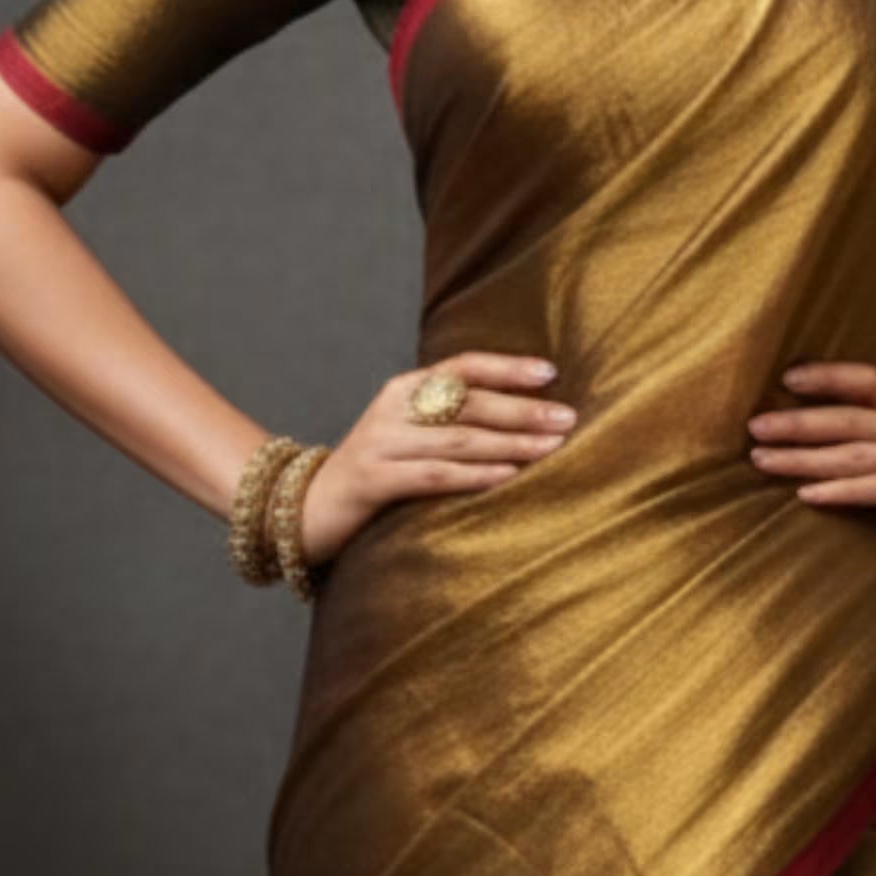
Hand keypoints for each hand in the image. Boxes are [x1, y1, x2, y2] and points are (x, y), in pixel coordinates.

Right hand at [306, 350, 576, 564]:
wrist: (307, 508)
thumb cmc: (376, 473)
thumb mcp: (409, 436)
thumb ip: (449, 421)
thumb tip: (522, 418)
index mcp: (404, 389)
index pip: (463, 366)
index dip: (507, 368)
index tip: (550, 374)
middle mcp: (392, 408)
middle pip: (468, 403)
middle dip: (523, 411)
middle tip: (568, 419)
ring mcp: (380, 442)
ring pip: (458, 439)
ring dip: (510, 444)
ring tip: (551, 448)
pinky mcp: (373, 480)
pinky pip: (433, 475)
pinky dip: (474, 476)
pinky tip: (507, 477)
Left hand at [746, 361, 875, 540]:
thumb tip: (848, 439)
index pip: (872, 381)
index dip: (830, 376)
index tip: (790, 376)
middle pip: (850, 419)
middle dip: (799, 421)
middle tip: (753, 426)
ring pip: (855, 454)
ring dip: (805, 457)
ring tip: (763, 460)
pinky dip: (842, 490)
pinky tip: (808, 494)